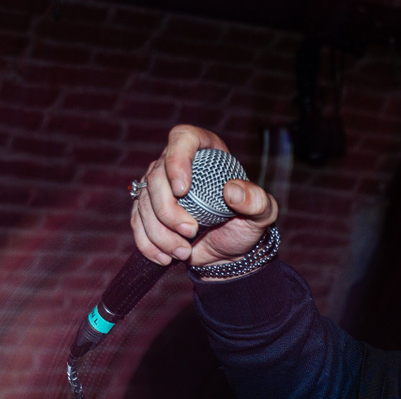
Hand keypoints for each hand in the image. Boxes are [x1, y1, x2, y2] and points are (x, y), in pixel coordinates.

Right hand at [130, 125, 276, 269]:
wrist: (231, 251)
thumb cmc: (246, 224)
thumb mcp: (263, 213)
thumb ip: (257, 201)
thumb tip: (233, 192)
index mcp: (205, 151)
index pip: (183, 138)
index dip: (176, 160)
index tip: (182, 189)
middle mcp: (176, 163)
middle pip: (156, 177)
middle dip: (168, 210)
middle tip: (190, 232)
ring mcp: (158, 188)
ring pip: (144, 203)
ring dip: (160, 233)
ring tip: (184, 252)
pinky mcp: (148, 211)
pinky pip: (137, 224)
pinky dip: (148, 244)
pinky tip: (166, 258)